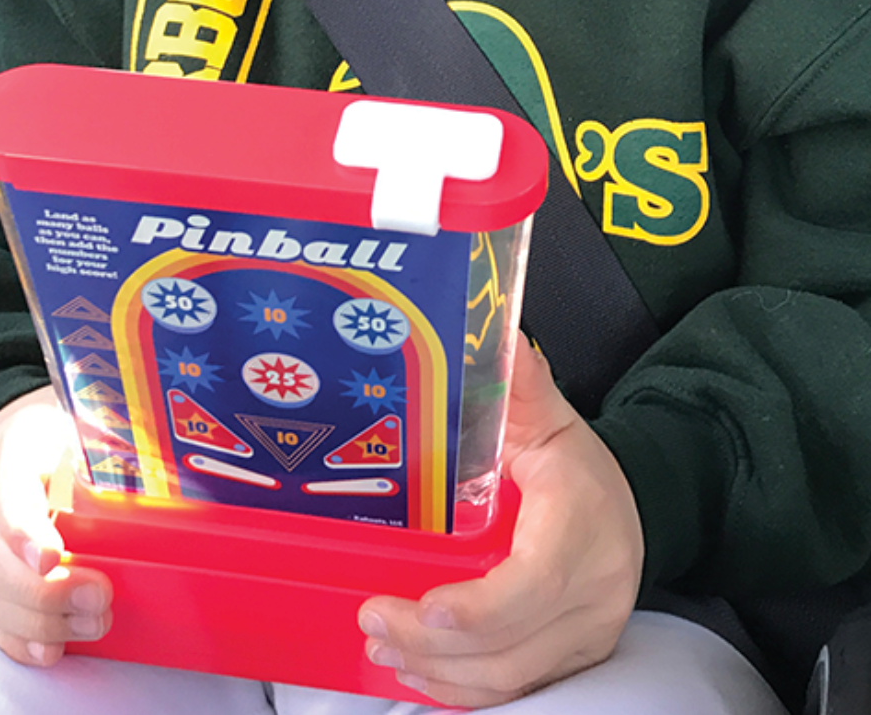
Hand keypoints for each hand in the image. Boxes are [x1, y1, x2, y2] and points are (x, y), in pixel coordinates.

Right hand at [0, 386, 113, 665]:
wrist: (28, 457)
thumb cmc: (69, 446)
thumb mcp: (89, 427)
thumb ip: (117, 438)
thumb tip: (171, 452)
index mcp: (20, 463)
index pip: (10, 496)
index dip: (24, 530)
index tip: (51, 556)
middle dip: (44, 592)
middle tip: (98, 596)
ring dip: (41, 622)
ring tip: (93, 624)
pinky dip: (22, 641)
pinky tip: (54, 648)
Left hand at [358, 337, 643, 706]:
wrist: (640, 510)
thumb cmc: (581, 466)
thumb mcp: (552, 420)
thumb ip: (522, 384)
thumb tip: (497, 334)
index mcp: (582, 527)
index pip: (533, 585)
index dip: (477, 606)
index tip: (422, 604)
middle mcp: (592, 592)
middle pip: (511, 644)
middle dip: (432, 642)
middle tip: (372, 619)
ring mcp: (586, 636)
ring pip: (511, 678)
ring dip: (439, 671)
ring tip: (382, 644)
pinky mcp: (574, 661)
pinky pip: (518, 692)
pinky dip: (463, 690)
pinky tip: (418, 672)